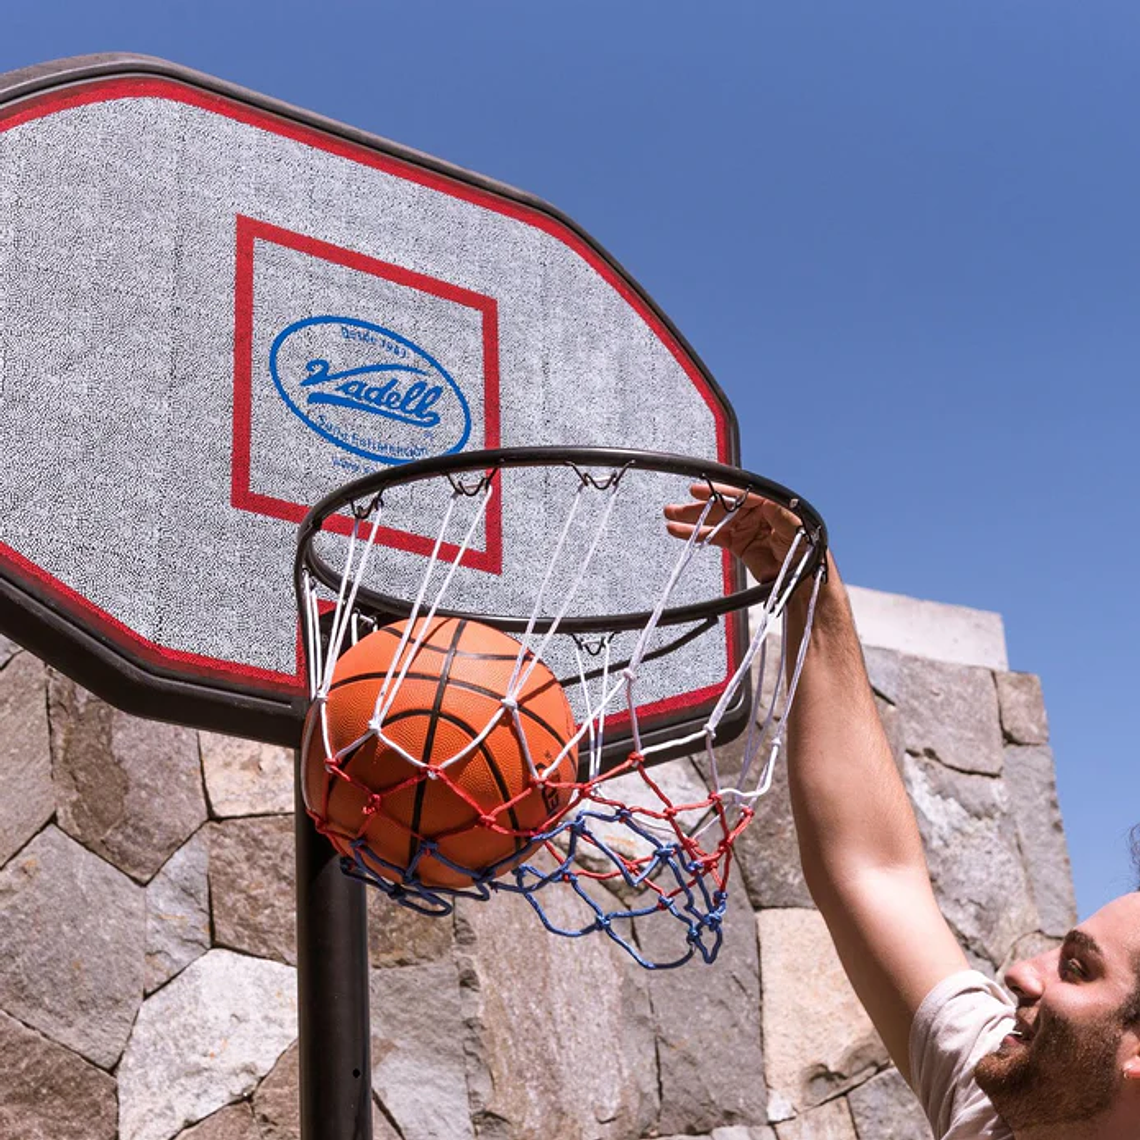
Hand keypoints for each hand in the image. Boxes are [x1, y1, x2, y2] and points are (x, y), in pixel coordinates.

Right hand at [663, 482, 803, 583]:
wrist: (802, 579)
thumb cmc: (807, 551)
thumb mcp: (797, 530)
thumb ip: (782, 515)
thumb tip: (768, 501)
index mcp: (770, 504)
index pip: (741, 494)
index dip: (720, 492)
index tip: (701, 491)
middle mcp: (755, 513)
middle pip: (723, 506)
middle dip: (700, 506)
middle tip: (680, 504)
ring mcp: (745, 528)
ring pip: (714, 520)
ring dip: (692, 518)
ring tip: (671, 516)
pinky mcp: (738, 544)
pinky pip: (714, 536)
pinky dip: (696, 534)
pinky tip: (679, 531)